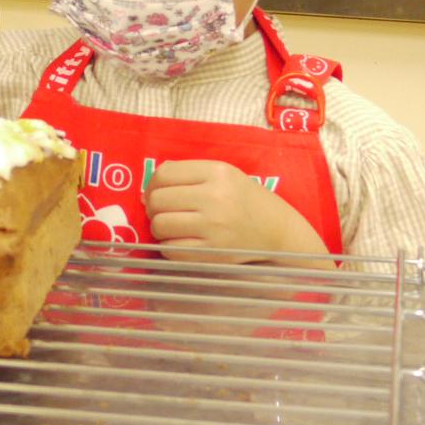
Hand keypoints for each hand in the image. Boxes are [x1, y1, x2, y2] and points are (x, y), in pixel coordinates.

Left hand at [146, 159, 328, 263]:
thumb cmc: (245, 201)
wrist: (278, 231)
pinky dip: (169, 247)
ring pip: (160, 225)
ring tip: (172, 228)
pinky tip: (182, 243)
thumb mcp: (223, 175)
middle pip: (158, 200)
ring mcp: (214, 226)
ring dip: (159, 228)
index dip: (152, 185)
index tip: (156, 194)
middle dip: (153, 208)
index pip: (164, 174)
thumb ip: (188, 176)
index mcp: (217, 172)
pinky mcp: (213, 253)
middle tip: (163, 213)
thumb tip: (147, 193)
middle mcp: (214, 197)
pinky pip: (171, 250)